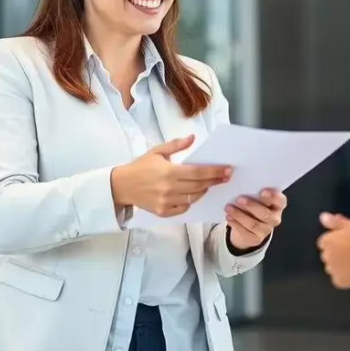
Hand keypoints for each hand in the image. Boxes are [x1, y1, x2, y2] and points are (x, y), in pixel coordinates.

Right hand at [111, 135, 230, 216]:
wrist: (122, 185)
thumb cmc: (140, 166)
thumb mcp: (157, 151)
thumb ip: (176, 145)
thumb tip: (193, 138)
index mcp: (169, 172)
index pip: (199, 172)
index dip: (215, 172)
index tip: (227, 170)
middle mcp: (169, 188)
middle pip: (200, 186)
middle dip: (215, 181)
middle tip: (226, 177)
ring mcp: (166, 202)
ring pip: (194, 198)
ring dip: (203, 191)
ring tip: (209, 184)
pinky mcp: (163, 212)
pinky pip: (184, 208)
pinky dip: (190, 202)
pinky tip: (192, 194)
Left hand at [226, 188, 286, 251]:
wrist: (247, 226)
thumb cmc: (253, 205)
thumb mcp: (256, 197)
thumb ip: (254, 192)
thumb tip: (243, 186)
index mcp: (278, 205)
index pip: (280, 201)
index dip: (273, 196)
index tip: (262, 191)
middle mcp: (275, 218)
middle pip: (266, 214)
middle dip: (252, 206)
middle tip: (239, 199)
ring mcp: (266, 230)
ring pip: (254, 224)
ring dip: (240, 215)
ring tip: (228, 208)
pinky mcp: (256, 239)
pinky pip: (245, 232)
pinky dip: (235, 224)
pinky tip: (228, 217)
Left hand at [317, 212, 349, 289]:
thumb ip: (334, 222)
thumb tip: (323, 217)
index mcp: (327, 241)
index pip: (324, 242)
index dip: (336, 242)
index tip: (346, 243)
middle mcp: (326, 255)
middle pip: (328, 255)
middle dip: (337, 254)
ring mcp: (332, 269)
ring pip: (332, 268)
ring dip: (340, 266)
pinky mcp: (339, 280)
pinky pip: (338, 279)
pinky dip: (344, 277)